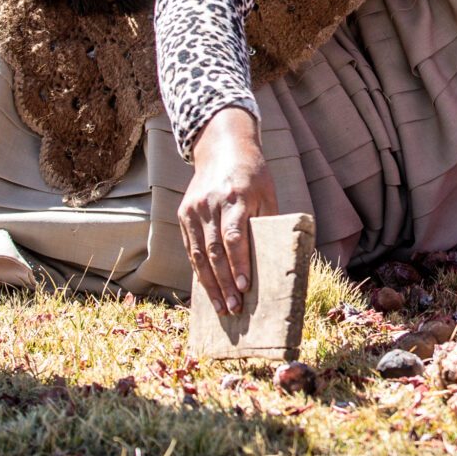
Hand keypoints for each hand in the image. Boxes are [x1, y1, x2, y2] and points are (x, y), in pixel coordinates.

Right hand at [181, 108, 276, 316]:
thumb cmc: (253, 175)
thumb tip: (273, 260)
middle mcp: (210, 204)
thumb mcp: (267, 193)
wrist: (222, 147)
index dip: (238, 264)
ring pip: (198, 253)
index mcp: (234, 198)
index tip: (245, 287)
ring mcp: (193, 209)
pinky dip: (198, 270)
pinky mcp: (183, 213)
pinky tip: (208, 288)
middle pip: (214, 251)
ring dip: (210, 284)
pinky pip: (190, 247)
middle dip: (224, 282)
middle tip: (234, 308)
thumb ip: (266, 223)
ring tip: (221, 306)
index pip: (234, 237)